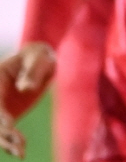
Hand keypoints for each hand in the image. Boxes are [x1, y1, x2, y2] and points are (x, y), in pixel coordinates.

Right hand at [0, 42, 56, 156]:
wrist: (38, 62)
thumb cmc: (37, 57)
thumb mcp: (38, 58)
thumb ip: (33, 71)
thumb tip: (26, 88)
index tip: (8, 124)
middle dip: (2, 133)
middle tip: (17, 143)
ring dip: (6, 142)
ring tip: (20, 153)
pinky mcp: (6, 118)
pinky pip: (6, 132)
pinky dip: (11, 142)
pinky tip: (20, 151)